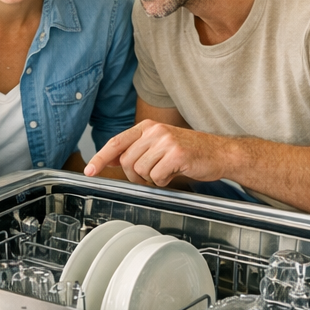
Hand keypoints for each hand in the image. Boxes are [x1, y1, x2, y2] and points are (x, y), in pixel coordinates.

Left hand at [84, 120, 227, 187]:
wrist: (220, 152)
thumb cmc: (188, 152)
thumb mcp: (159, 146)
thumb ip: (135, 150)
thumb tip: (108, 161)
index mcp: (147, 127)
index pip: (116, 142)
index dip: (100, 158)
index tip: (89, 170)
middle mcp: (154, 131)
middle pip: (126, 161)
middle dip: (134, 176)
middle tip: (150, 176)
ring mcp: (165, 141)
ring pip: (140, 171)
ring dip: (151, 179)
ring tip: (166, 172)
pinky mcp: (176, 154)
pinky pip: (157, 177)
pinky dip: (164, 182)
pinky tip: (175, 173)